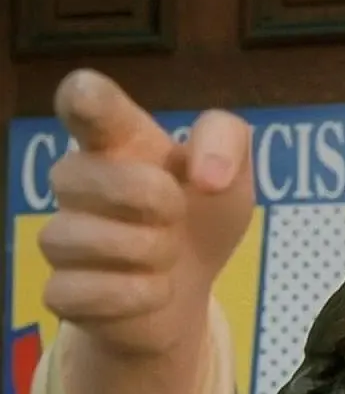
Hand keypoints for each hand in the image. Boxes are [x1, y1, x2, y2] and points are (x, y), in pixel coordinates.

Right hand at [39, 69, 253, 355]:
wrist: (189, 291)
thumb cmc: (199, 218)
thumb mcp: (233, 176)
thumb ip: (228, 142)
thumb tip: (207, 176)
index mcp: (117, 140)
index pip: (84, 103)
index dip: (83, 97)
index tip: (87, 97)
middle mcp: (77, 181)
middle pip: (93, 175)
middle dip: (153, 199)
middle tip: (176, 213)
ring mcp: (62, 236)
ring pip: (86, 239)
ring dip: (150, 252)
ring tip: (165, 255)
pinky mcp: (61, 291)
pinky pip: (89, 292)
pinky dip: (139, 295)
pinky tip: (152, 289)